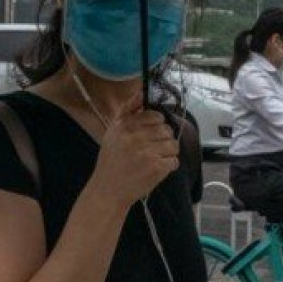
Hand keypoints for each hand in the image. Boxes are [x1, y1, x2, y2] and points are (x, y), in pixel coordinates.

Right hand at [91, 94, 179, 208]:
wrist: (108, 190)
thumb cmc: (111, 160)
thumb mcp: (113, 131)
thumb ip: (127, 110)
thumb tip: (141, 91)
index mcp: (125, 126)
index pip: (156, 116)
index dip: (156, 125)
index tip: (148, 134)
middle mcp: (136, 137)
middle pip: (167, 130)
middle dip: (162, 139)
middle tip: (151, 149)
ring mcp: (148, 153)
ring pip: (173, 145)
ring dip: (168, 152)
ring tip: (155, 158)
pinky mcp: (157, 168)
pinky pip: (174, 161)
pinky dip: (168, 166)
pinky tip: (156, 168)